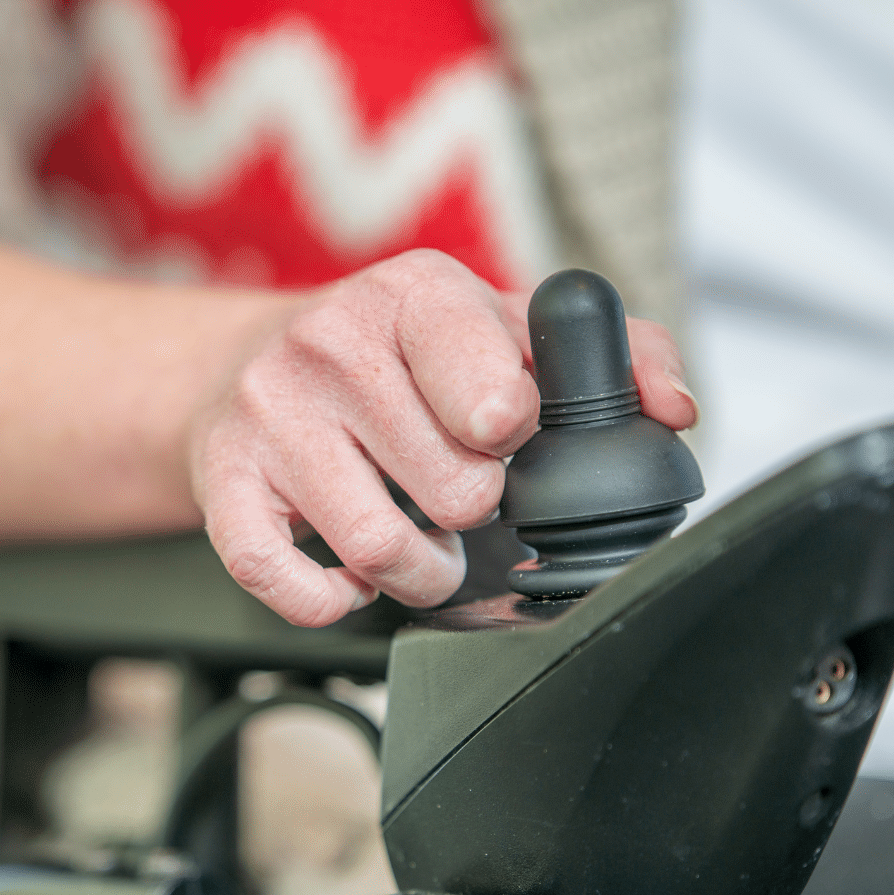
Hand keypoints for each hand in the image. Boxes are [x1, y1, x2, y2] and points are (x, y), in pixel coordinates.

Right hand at [187, 250, 698, 626]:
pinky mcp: (221, 485)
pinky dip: (332, 601)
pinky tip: (344, 569)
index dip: (516, 436)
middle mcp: (329, 345)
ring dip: (420, 571)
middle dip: (472, 512)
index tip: (501, 433)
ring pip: (382, 550)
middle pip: (456, 492)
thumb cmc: (388, 358)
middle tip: (453, 491)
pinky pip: (289, 585)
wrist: (235, 370)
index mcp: (411, 294)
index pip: (497, 396)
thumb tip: (672, 410)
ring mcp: (268, 418)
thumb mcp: (495, 325)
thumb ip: (609, 353)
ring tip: (416, 539)